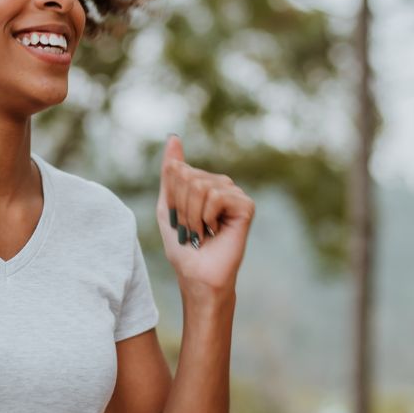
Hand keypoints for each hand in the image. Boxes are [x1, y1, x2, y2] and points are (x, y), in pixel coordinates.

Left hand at [155, 134, 252, 294]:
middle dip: (181, 207)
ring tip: (201, 232)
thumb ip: (170, 172)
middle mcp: (220, 184)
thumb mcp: (168, 205)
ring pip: (200, 186)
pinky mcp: (246, 205)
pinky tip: (215, 231)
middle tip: (191, 229)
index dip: (171, 198)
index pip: (177, 169)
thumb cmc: (182, 246)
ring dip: (192, 215)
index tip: (178, 220)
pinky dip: (207, 217)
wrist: (197, 275)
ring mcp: (234, 194)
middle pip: (187, 176)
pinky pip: (216, 196)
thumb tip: (173, 137)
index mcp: (201, 182)